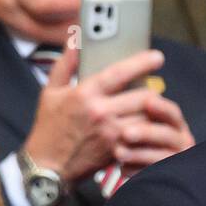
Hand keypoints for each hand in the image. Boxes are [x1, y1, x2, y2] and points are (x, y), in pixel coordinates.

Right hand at [23, 46, 170, 184]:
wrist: (48, 166)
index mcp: (85, 94)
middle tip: (156, 87)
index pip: (120, 73)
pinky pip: (143, 138)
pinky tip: (150, 127)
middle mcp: (101, 113)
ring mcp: (112, 134)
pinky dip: (149, 130)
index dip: (142, 62)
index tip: (157, 57)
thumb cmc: (49, 128)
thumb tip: (75, 38)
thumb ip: (65, 64)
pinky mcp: (119, 151)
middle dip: (154, 91)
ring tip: (155, 108)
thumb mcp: (50, 91)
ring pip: (148, 118)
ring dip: (155, 112)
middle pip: (143, 97)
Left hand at [112, 94, 194, 178]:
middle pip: (166, 133)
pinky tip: (121, 169)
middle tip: (125, 133)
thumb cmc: (134, 137)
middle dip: (145, 132)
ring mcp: (176, 158)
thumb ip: (134, 100)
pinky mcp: (169, 176)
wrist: (148, 171)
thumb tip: (120, 74)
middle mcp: (181, 138)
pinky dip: (137, 171)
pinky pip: (154, 174)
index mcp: (174, 121)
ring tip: (118, 152)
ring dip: (138, 153)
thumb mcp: (137, 116)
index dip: (160, 107)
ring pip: (161, 155)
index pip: (170, 111)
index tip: (147, 103)